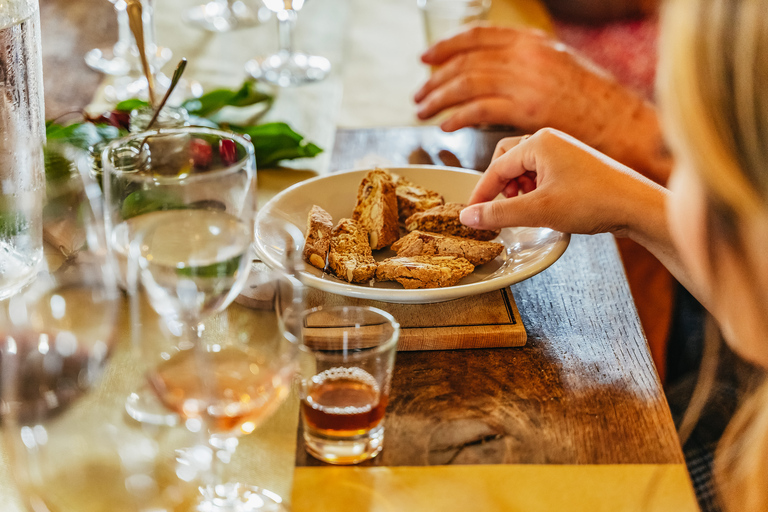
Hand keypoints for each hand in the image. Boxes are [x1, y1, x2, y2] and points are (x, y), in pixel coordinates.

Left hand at [414, 26, 671, 183]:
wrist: (625, 123)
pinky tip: (446, 125)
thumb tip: (499, 77)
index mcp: (535, 43)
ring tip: (424, 111)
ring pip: (467, 84)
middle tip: (419, 94)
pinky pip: (479, 110)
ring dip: (439, 99)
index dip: (448, 46)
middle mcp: (528, 57)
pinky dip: (457, 117)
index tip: (428, 58)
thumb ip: (530, 67)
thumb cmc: (597, 104)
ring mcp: (527, 82)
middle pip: (467, 62)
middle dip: (436, 78)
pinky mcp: (527, 110)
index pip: (480, 37)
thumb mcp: (563, 69)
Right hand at [459, 128, 666, 237]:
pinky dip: (534, 190)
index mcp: (538, 142)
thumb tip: (467, 217)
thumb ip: (498, 213)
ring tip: (526, 210)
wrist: (637, 206)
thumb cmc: (593, 201)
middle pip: (507, 161)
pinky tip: (544, 207)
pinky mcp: (574, 164)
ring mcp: (564, 151)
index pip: (496, 167)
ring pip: (524, 168)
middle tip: (502, 209)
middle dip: (500, 187)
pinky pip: (541, 173)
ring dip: (517, 190)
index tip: (471, 215)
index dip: (481, 194)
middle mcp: (550, 140)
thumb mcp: (538, 210)